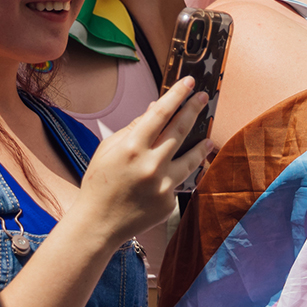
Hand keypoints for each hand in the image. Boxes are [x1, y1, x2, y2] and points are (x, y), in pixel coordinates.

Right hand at [75, 76, 211, 244]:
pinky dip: (176, 175)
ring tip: (208, 138)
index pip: (160, 114)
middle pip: (180, 130)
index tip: (189, 82)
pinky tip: (171, 175)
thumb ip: (133, 128)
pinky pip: (177, 182)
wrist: (98, 224)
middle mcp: (151, 165)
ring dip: (201, 145)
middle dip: (193, 110)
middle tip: (203, 97)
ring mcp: (163, 186)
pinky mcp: (169, 202)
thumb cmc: (100, 183)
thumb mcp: (108, 149)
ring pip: (191, 159)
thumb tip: (155, 109)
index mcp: (132, 148)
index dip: (176, 95)